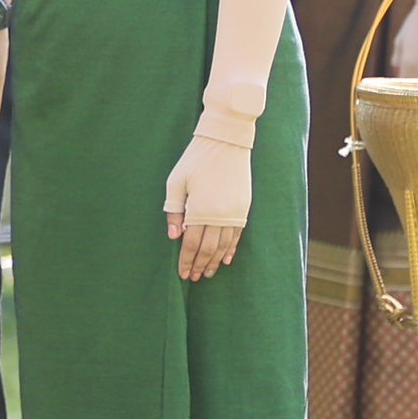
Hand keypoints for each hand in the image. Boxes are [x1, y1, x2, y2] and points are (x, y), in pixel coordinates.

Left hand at [165, 123, 251, 280]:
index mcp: (199, 210)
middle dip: (199, 265)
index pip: (191, 244)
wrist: (227, 141)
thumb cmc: (196, 159)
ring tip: (207, 273)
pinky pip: (237, 235)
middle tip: (193, 277)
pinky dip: (231, 249)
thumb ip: (174, 211)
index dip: (186, 261)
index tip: (182, 274)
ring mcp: (234, 213)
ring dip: (214, 261)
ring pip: (223, 246)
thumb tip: (174, 237)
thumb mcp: (176, 182)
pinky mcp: (244, 208)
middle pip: (208, 249)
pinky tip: (225, 259)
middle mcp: (218, 215)